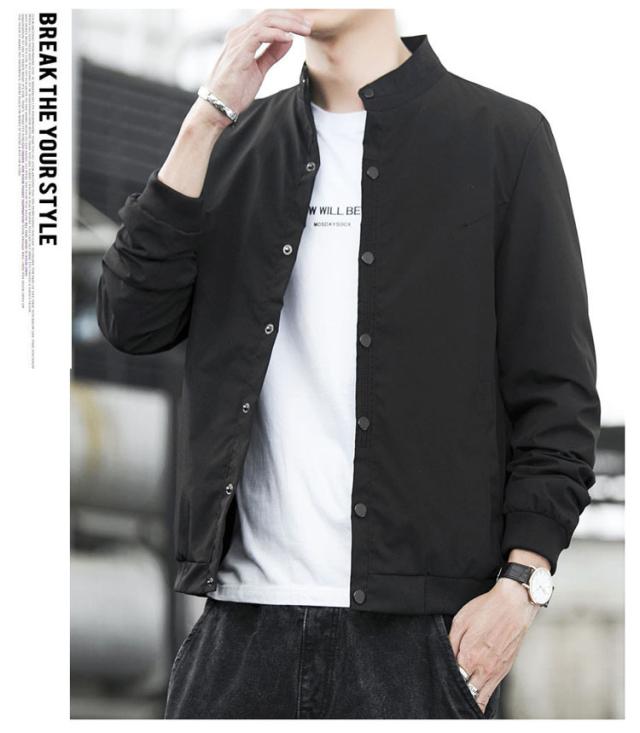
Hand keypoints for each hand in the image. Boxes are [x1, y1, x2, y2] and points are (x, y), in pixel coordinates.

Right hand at [189, 9, 312, 128]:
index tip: (305, 26)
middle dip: (292, 18)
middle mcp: (239, 35)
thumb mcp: (259, 69)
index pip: (268, 19)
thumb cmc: (234, 91)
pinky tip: (289, 38)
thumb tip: (288, 40)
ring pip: (266, 21)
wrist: (218, 107)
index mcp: (243, 37)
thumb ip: (272, 53)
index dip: (288, 20)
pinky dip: (276, 34)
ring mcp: (237, 42)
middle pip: (268, 15)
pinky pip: (260, 35)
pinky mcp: (238, 52)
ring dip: (288, 24)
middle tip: (309, 25)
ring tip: (305, 30)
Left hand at [448, 578, 538, 712]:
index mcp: (469, 656)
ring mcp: (496, 671)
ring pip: (480, 697)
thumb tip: (446, 659)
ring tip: (460, 698)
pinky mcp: (505, 670)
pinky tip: (476, 694)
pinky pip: (491, 691)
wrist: (514, 605)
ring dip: (470, 699)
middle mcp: (483, 668)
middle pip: (466, 692)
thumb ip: (451, 643)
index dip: (447, 679)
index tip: (442, 677)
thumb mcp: (460, 620)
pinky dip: (482, 697)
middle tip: (449, 689)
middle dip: (457, 691)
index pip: (454, 679)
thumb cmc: (487, 609)